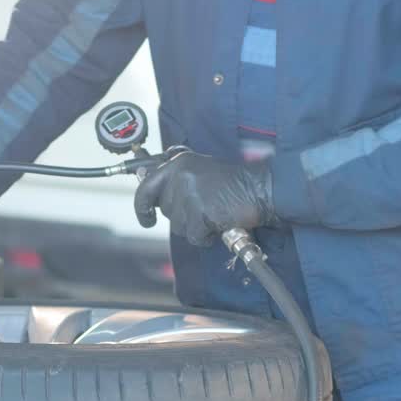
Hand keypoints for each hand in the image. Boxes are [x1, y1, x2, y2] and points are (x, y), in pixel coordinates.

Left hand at [133, 150, 276, 245]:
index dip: (142, 206)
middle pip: (166, 210)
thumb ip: (176, 180)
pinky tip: (218, 224)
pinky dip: (206, 236)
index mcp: (178, 163)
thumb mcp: (199, 171)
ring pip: (178, 226)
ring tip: (214, 213)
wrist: (259, 189)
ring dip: (195, 227)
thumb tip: (150, 195)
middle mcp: (180, 176)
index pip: (146, 187)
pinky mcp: (200, 212)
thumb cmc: (233, 183)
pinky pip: (194, 236)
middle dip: (182, 216)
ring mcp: (189, 194)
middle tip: (204, 209)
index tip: (145, 218)